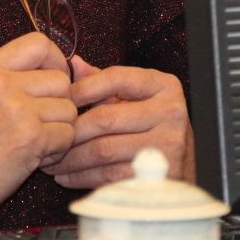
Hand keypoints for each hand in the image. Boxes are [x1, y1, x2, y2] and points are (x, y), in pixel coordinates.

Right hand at [0, 32, 75, 233]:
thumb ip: (9, 76)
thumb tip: (57, 69)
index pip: (39, 43)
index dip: (55, 62)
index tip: (50, 83)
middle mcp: (1, 83)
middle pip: (61, 80)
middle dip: (59, 104)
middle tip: (40, 123)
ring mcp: (16, 110)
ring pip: (69, 109)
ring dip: (59, 129)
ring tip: (33, 141)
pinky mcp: (30, 138)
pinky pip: (67, 135)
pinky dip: (56, 151)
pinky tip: (34, 157)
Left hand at [43, 56, 191, 188]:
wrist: (189, 167)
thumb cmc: (156, 128)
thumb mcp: (138, 98)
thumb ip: (107, 81)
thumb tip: (72, 62)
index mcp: (164, 86)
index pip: (115, 78)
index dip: (81, 89)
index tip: (60, 101)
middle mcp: (170, 112)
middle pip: (104, 118)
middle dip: (70, 131)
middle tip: (50, 137)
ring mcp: (167, 145)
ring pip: (103, 150)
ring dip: (71, 158)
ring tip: (52, 160)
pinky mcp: (158, 176)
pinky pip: (109, 175)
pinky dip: (82, 177)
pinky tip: (67, 175)